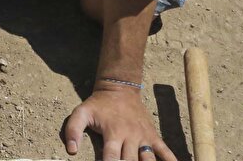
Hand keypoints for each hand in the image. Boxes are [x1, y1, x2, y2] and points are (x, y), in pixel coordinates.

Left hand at [62, 85, 176, 160]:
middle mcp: (130, 137)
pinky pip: (165, 151)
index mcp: (113, 134)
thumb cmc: (99, 104)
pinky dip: (171, 160)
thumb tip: (71, 150)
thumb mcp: (81, 113)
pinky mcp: (153, 136)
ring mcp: (144, 137)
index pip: (111, 158)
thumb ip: (73, 130)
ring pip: (148, 160)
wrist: (120, 89)